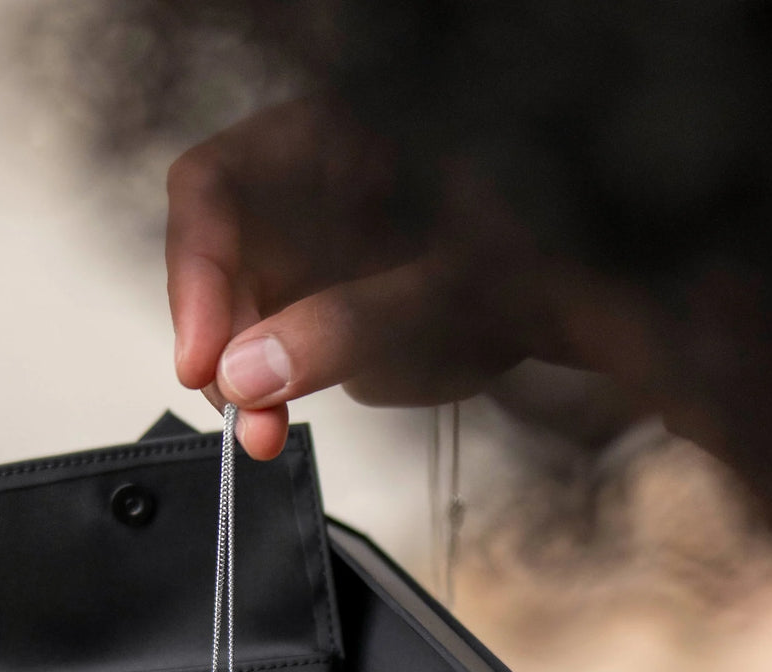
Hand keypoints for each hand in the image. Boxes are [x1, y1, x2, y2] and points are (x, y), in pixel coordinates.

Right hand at [166, 96, 771, 576]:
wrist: (579, 299)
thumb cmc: (532, 264)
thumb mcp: (447, 294)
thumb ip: (345, 329)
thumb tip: (245, 374)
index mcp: (332, 140)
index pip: (214, 185)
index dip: (192, 270)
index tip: (201, 357)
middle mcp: (303, 188)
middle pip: (215, 253)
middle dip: (218, 341)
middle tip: (241, 415)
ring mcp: (306, 244)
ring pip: (232, 306)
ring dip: (238, 376)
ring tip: (264, 431)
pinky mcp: (315, 295)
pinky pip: (264, 338)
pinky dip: (267, 386)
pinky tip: (282, 416)